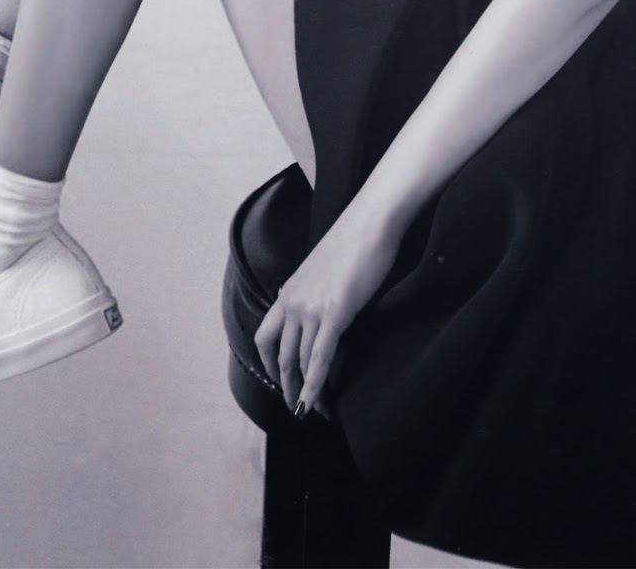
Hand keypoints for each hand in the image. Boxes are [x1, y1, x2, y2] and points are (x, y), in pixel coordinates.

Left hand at [253, 196, 402, 417]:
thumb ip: (315, 293)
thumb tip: (319, 311)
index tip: (280, 380)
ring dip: (304, 393)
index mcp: (289, 291)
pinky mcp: (334, 314)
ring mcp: (311, 309)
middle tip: (295, 409)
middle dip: (286, 387)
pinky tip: (316, 405)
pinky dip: (315, 386)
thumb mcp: (324, 271)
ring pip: (299, 362)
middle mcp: (293, 302)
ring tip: (312, 413)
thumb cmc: (354, 242)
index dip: (269, 364)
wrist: (370, 223)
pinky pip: (320, 359)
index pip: (266, 336)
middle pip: (281, 356)